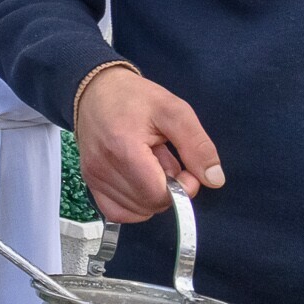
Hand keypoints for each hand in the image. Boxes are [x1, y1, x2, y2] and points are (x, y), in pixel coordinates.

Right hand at [74, 67, 224, 221]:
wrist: (95, 91)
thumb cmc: (135, 98)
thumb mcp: (175, 111)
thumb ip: (197, 145)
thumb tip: (214, 180)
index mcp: (123, 148)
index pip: (157, 194)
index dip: (181, 188)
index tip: (185, 167)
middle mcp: (102, 168)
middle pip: (149, 204)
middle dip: (168, 189)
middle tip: (166, 160)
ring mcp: (92, 177)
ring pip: (136, 210)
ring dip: (151, 194)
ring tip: (149, 165)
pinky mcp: (90, 182)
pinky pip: (116, 212)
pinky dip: (135, 206)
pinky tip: (141, 186)